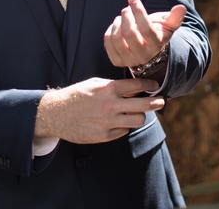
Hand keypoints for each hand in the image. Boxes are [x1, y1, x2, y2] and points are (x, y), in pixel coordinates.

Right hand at [34, 77, 164, 144]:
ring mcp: (108, 122)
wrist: (57, 114)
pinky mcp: (105, 136)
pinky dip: (123, 126)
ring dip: (139, 115)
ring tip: (136, 112)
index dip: (149, 85)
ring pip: (137, 120)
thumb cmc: (77, 95)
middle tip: (161, 101)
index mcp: (108, 89)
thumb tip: (134, 89)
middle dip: (156, 102)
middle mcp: (111, 106)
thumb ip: (114, 86)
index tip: (155, 86)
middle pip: (144, 106)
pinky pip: (124, 131)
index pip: (137, 86)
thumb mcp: (95, 84)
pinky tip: (116, 121)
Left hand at [103, 0, 186, 68]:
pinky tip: (117, 26)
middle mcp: (143, 56)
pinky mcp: (117, 61)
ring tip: (122, 17)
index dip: (138, 11)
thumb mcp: (168, 25)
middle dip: (126, 16)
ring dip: (117, 22)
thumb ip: (175, 17)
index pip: (146, 29)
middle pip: (130, 33)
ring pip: (117, 37)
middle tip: (127, 9)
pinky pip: (108, 42)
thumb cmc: (157, 32)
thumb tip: (181, 8)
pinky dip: (110, 30)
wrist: (148, 51)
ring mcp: (129, 60)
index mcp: (156, 45)